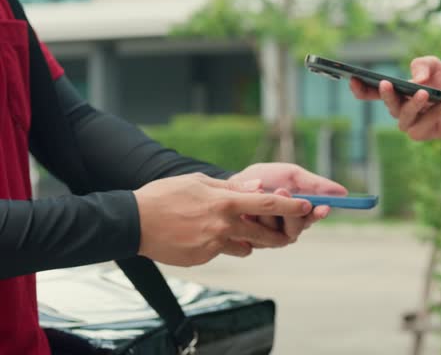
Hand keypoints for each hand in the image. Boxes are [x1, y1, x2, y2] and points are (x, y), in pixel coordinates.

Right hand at [134, 173, 313, 266]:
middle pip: (263, 234)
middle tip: (285, 233)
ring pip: (245, 247)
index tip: (308, 205)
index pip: (266, 205)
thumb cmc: (165, 196)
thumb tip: (257, 187)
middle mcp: (224, 225)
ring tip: (232, 230)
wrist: (133, 223)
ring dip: (246, 240)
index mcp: (225, 202)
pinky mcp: (204, 258)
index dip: (290, 206)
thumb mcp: (198, 182)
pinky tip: (201, 235)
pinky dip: (220, 245)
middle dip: (277, 234)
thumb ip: (230, 187)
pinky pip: (222, 252)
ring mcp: (214, 245)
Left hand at [228, 163, 346, 237]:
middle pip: (298, 228)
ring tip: (259, 190)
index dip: (320, 214)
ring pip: (277, 232)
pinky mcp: (252, 241)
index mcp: (301, 213)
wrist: (233, 183)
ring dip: (269, 211)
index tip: (323, 207)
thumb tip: (343, 191)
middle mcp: (288, 228)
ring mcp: (270, 236)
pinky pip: (257, 234)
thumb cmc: (266, 178)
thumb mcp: (292, 175)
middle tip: (282, 190)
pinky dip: (253, 217)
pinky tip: (247, 205)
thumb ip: (315, 184)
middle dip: (290, 210)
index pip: (315, 217)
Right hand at [349, 56, 440, 141]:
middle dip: (386, 94)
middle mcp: (397, 111)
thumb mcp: (433, 66)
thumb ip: (422, 64)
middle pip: (388, 104)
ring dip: (414, 103)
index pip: (370, 93)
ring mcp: (408, 124)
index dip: (360, 88)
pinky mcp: (422, 134)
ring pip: (405, 115)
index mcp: (394, 95)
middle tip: (385, 83)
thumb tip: (417, 81)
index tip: (353, 79)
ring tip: (424, 92)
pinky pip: (429, 120)